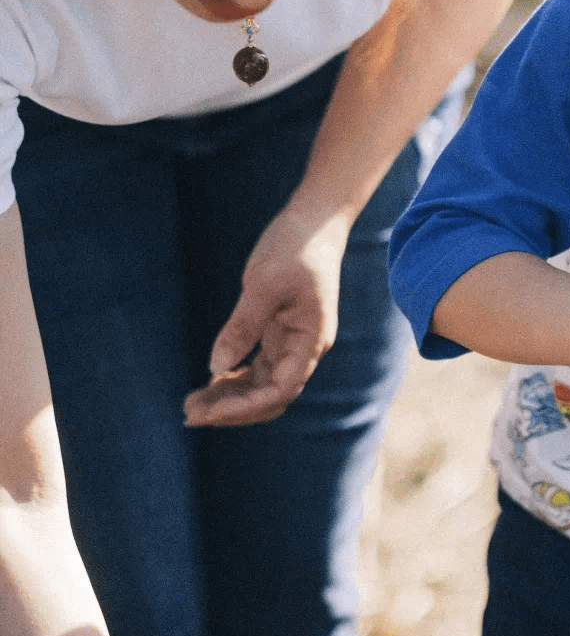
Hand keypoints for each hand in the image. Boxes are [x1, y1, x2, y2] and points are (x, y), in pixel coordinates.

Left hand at [183, 206, 350, 426]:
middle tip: (189, 413)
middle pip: (270, 397)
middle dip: (232, 409)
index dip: (245, 407)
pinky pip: (258, 368)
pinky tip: (210, 382)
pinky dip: (235, 378)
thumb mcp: (263, 284)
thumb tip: (216, 367)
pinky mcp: (280, 332)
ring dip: (230, 398)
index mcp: (311, 341)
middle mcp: (305, 348)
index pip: (279, 390)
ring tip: (192, 403)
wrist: (313, 222)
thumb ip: (242, 327)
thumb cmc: (294, 248)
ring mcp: (293, 342)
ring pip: (262, 385)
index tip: (209, 412)